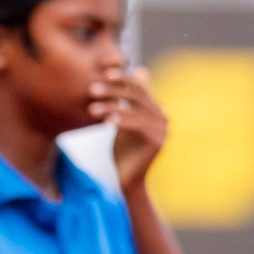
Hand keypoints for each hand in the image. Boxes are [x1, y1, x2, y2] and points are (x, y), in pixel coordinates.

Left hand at [87, 67, 166, 191]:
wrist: (128, 179)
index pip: (138, 87)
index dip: (122, 78)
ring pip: (134, 111)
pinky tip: (106, 122)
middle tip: (91, 90)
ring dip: (111, 108)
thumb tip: (130, 76)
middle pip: (137, 95)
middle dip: (113, 90)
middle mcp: (162, 116)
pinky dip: (121, 121)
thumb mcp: (122, 123)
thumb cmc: (123, 150)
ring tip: (91, 110)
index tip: (103, 74)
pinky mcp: (157, 141)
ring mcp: (162, 129)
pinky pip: (137, 126)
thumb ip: (124, 102)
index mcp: (154, 109)